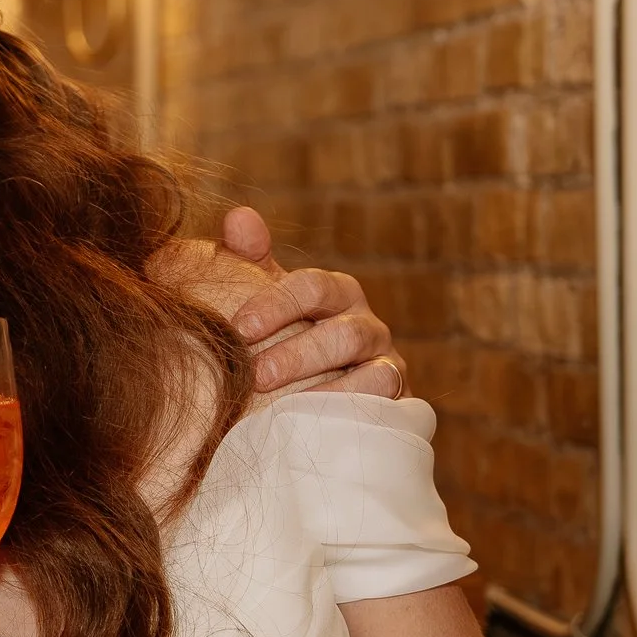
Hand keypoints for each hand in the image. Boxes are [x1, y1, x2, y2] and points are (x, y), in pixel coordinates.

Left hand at [217, 206, 407, 397]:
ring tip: (284, 406)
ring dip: (327, 388)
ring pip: (371, 369)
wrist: (315, 398)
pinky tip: (314, 420)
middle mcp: (367, 324)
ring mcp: (386, 364)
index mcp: (335, 293)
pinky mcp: (396, 402)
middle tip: (256, 374)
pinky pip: (383, 406)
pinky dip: (351, 410)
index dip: (277, 305)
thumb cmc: (283, 340)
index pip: (313, 287)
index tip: (240, 328)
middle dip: (298, 354)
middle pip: (343, 332)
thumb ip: (249, 260)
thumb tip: (239, 216)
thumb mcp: (265, 299)